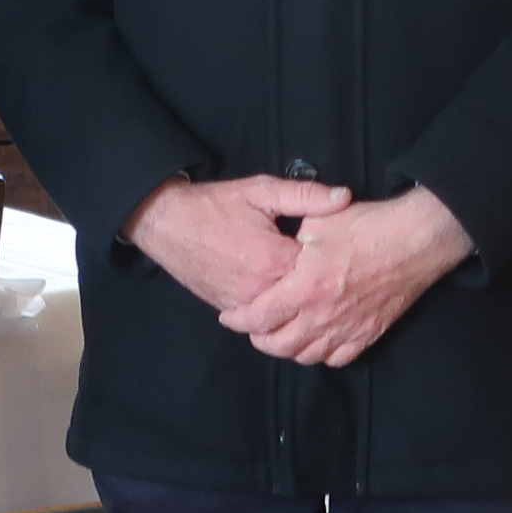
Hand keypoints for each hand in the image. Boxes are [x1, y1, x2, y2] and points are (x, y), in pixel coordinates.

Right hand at [122, 172, 352, 316]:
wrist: (165, 223)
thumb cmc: (213, 205)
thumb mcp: (261, 191)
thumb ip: (304, 195)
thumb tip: (344, 197)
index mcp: (275, 259)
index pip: (319, 273)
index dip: (333, 267)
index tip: (346, 261)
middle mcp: (261, 289)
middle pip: (304, 302)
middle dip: (319, 294)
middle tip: (337, 287)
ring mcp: (244, 304)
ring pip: (283, 318)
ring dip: (299, 309)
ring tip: (317, 300)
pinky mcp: (229, 309)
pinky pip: (261, 321)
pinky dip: (276, 315)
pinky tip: (289, 306)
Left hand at [222, 187, 472, 366]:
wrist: (417, 239)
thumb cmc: (368, 225)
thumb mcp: (318, 222)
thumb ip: (289, 242)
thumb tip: (272, 252)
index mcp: (305, 286)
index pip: (258, 318)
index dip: (238, 320)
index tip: (230, 316)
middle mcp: (323, 315)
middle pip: (278, 345)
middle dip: (258, 338)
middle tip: (253, 325)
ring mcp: (348, 328)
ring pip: (306, 356)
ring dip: (287, 348)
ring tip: (280, 333)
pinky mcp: (369, 334)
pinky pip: (337, 359)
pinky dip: (320, 354)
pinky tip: (314, 339)